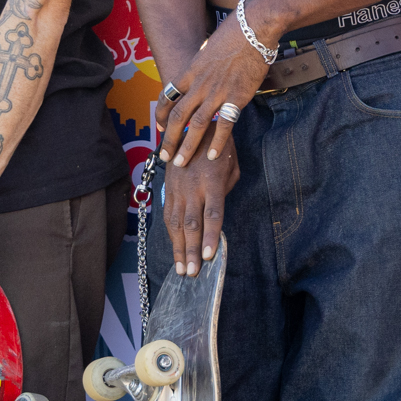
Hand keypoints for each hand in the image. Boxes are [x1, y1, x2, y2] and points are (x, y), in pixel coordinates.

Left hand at [158, 19, 273, 171]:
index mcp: (190, 71)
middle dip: (167, 139)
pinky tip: (212, 155)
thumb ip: (203, 64)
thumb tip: (201, 69)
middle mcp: (199, 84)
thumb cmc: (234, 32)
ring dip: (186, 147)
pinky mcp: (237, 97)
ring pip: (196, 125)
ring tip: (180, 163)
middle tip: (163, 156)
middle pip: (177, 116)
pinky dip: (217, 142)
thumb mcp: (209, 48)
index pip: (167, 96)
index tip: (159, 127)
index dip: (160, 114)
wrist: (254, 26)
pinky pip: (224, 125)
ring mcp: (217, 92)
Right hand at [159, 136, 239, 269]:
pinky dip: (172, 235)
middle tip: (192, 273)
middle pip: (192, 224)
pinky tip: (175, 250)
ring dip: (179, 248)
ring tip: (181, 270)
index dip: (210, 236)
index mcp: (213, 182)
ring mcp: (178, 190)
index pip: (213, 214)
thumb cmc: (219, 149)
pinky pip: (168, 216)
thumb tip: (218, 214)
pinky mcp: (168, 189)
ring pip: (177, 224)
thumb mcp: (232, 167)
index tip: (209, 256)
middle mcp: (193, 188)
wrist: (193, 126)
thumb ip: (226, 191)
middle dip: (191, 251)